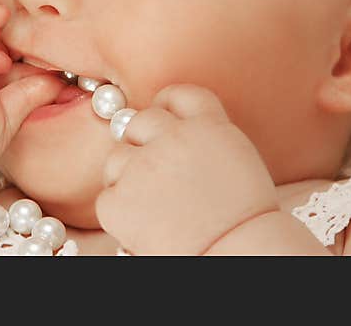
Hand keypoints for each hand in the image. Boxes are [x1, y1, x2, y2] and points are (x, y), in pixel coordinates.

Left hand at [95, 84, 279, 254]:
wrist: (238, 254)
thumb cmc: (243, 220)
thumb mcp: (236, 160)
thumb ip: (205, 137)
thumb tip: (171, 131)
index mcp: (208, 126)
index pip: (177, 95)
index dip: (165, 104)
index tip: (162, 118)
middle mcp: (173, 137)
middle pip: (140, 120)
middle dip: (141, 142)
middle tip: (154, 173)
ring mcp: (143, 166)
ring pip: (116, 157)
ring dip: (126, 175)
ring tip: (151, 205)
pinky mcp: (120, 199)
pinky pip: (107, 196)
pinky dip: (119, 211)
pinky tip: (143, 226)